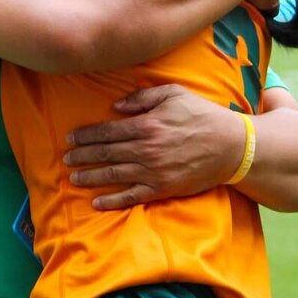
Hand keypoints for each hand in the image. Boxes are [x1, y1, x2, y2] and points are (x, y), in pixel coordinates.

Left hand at [63, 84, 245, 209]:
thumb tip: (116, 107)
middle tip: (65, 158)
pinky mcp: (162, 189)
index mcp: (146, 125)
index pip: (107, 131)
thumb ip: (143, 97)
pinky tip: (97, 203)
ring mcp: (152, 172)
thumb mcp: (174, 94)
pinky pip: (131, 197)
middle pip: (105, 154)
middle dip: (82, 156)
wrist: (232, 146)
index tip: (70, 138)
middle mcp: (145, 150)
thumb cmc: (203, 115)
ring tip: (74, 177)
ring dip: (90, 177)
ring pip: (113, 176)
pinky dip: (112, 201)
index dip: (86, 136)